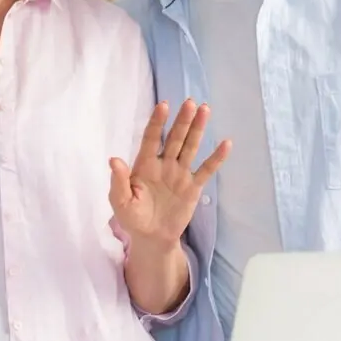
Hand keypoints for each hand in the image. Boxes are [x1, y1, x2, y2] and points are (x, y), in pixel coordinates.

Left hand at [110, 99, 230, 247]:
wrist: (152, 237)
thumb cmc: (132, 217)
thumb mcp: (120, 201)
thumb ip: (118, 181)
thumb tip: (114, 159)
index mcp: (144, 165)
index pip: (151, 139)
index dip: (157, 122)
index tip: (163, 105)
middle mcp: (164, 164)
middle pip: (175, 138)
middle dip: (182, 121)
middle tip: (190, 103)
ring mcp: (180, 173)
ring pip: (190, 147)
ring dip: (198, 129)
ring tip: (205, 109)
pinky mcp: (193, 187)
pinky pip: (206, 170)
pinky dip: (216, 158)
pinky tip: (226, 143)